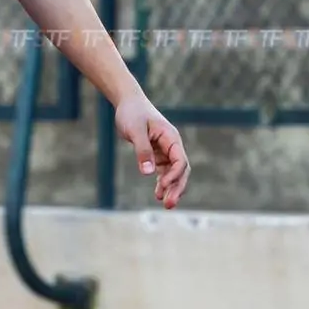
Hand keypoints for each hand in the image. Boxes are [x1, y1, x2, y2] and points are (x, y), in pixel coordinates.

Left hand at [115, 89, 189, 208]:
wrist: (128, 103)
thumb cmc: (132, 113)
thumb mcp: (135, 130)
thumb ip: (142, 150)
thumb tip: (148, 173)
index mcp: (171, 137)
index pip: (180, 160)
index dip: (174, 175)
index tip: (162, 185)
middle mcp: (172, 145)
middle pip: (181, 170)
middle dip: (177, 188)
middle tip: (169, 205)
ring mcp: (165, 150)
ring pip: (173, 173)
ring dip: (171, 188)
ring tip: (165, 204)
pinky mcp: (157, 154)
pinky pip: (164, 171)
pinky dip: (162, 183)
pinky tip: (158, 194)